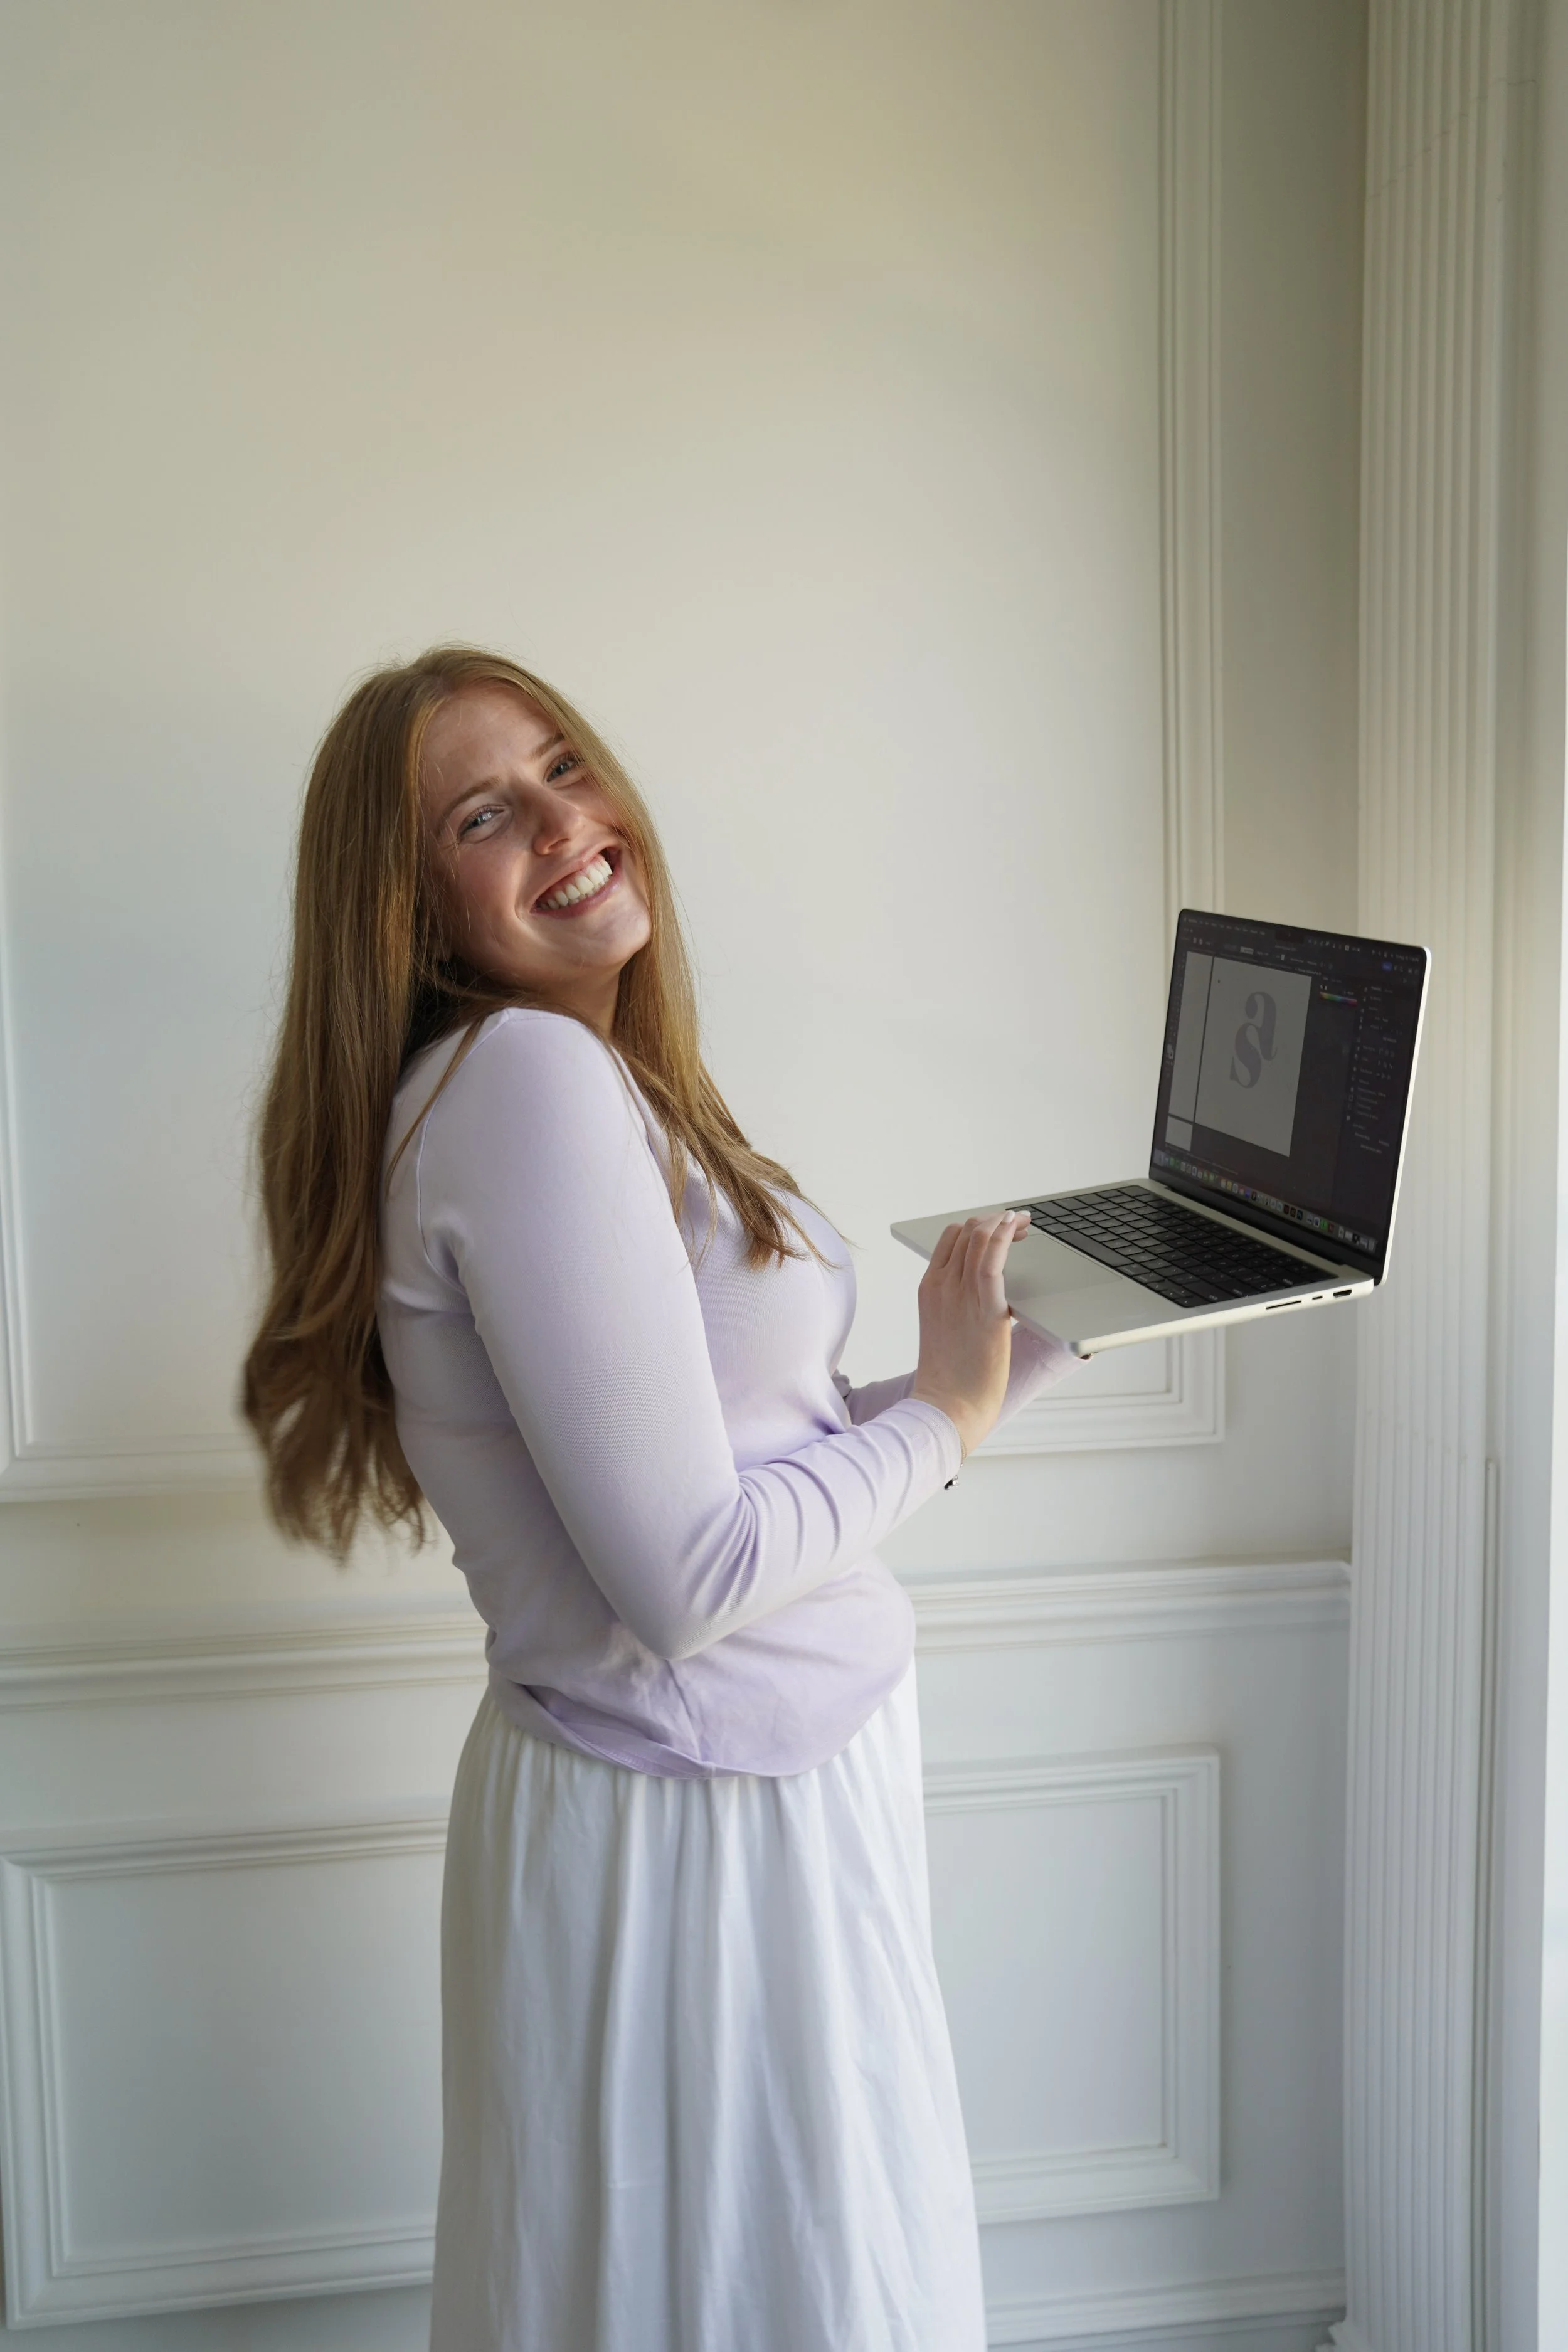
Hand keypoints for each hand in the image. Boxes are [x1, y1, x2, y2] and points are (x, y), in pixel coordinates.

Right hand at [910, 1210, 1030, 1459]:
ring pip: (980, 1238)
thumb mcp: (947, 1329)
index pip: (952, 1238)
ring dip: (1006, 1223)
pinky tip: (1016, 1228)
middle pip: (968, 1231)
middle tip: (1017, 1225)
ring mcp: (961, 1295)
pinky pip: (992, 1260)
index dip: (978, 1226)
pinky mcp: (985, 1309)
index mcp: (929, 1288)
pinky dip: (1004, 1236)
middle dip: (995, 1220)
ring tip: (1024, 1224)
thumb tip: (986, 1293)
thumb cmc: (951, 1377)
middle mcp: (942, 1285)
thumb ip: (961, 1305)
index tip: (1000, 1228)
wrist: (948, 1405)